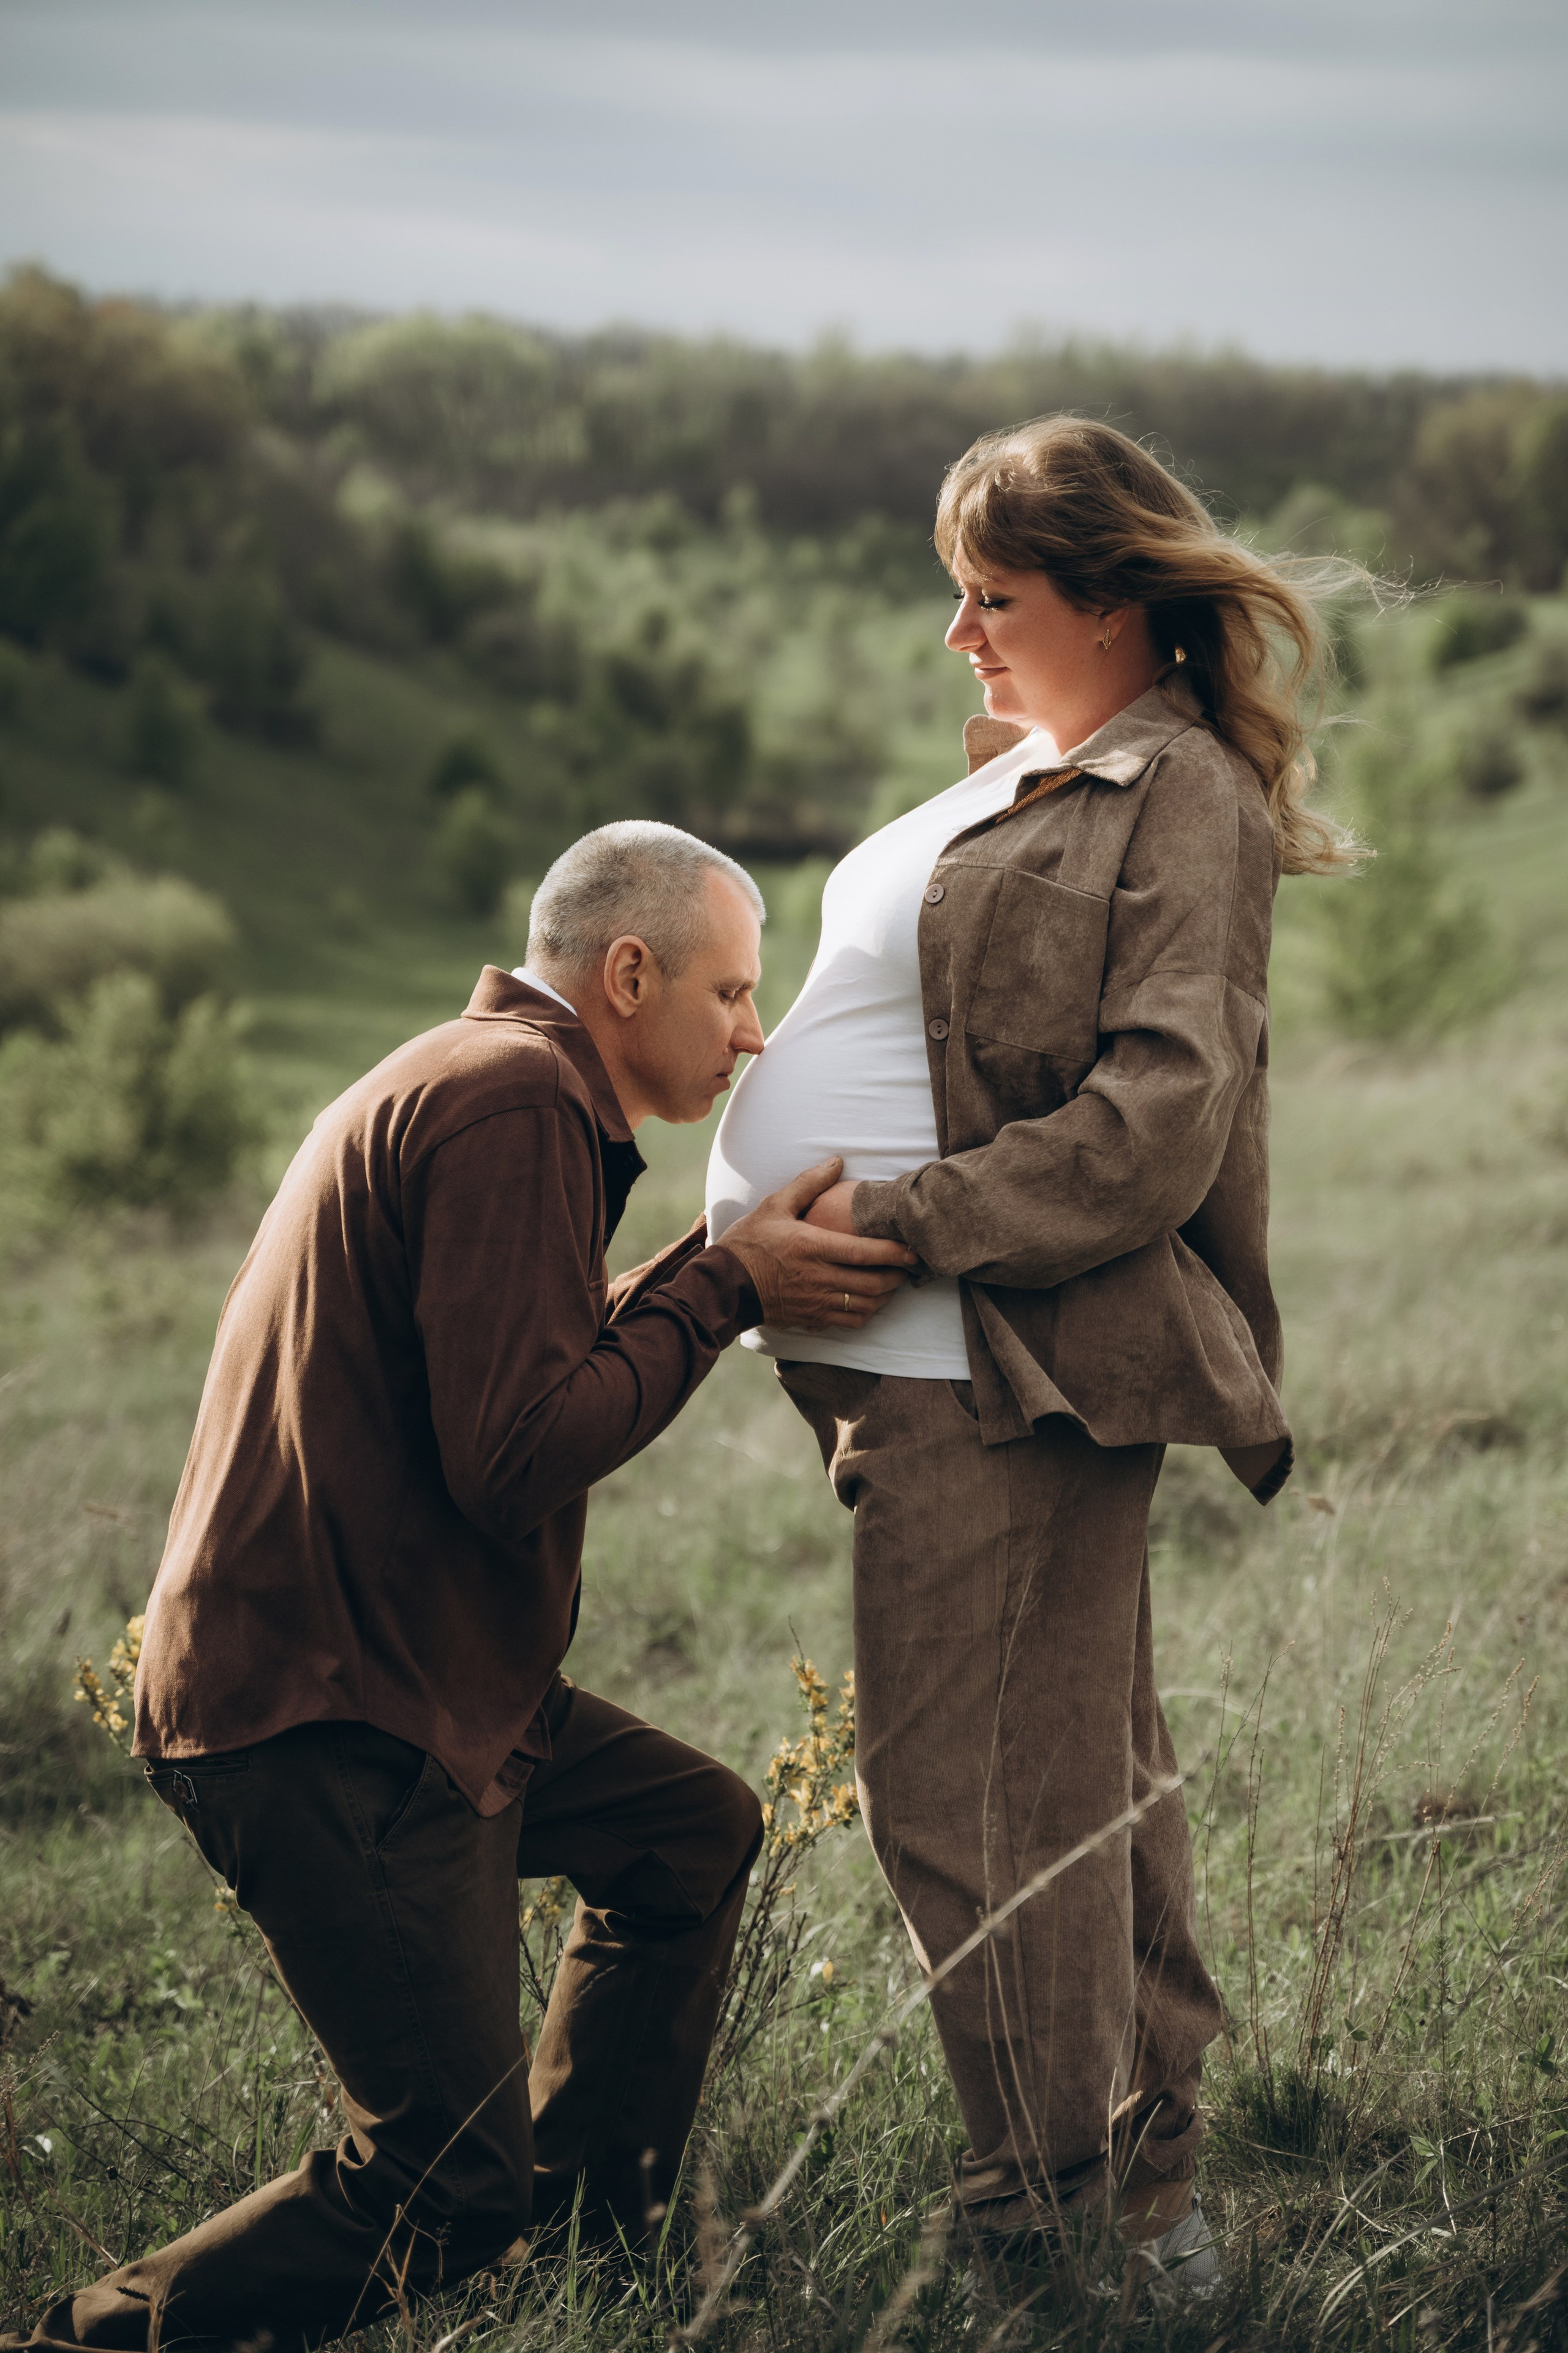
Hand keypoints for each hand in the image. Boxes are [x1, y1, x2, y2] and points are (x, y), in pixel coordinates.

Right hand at [721, 1158, 916, 1330]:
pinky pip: (849, 1323)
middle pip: (872, 1283)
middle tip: (909, 1267)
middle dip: (897, 1277)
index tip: (913, 1251)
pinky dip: (865, 1313)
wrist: (725, 1285)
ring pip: (865, 1307)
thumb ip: (808, 1183)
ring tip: (892, 1283)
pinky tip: (868, 1302)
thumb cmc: (749, 1243)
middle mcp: (818, 1278)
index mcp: (812, 1248)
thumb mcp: (775, 1206)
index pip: (864, 1252)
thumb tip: (837, 1162)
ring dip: (885, 1297)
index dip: (894, 1253)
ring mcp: (816, 1303)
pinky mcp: (811, 1318)